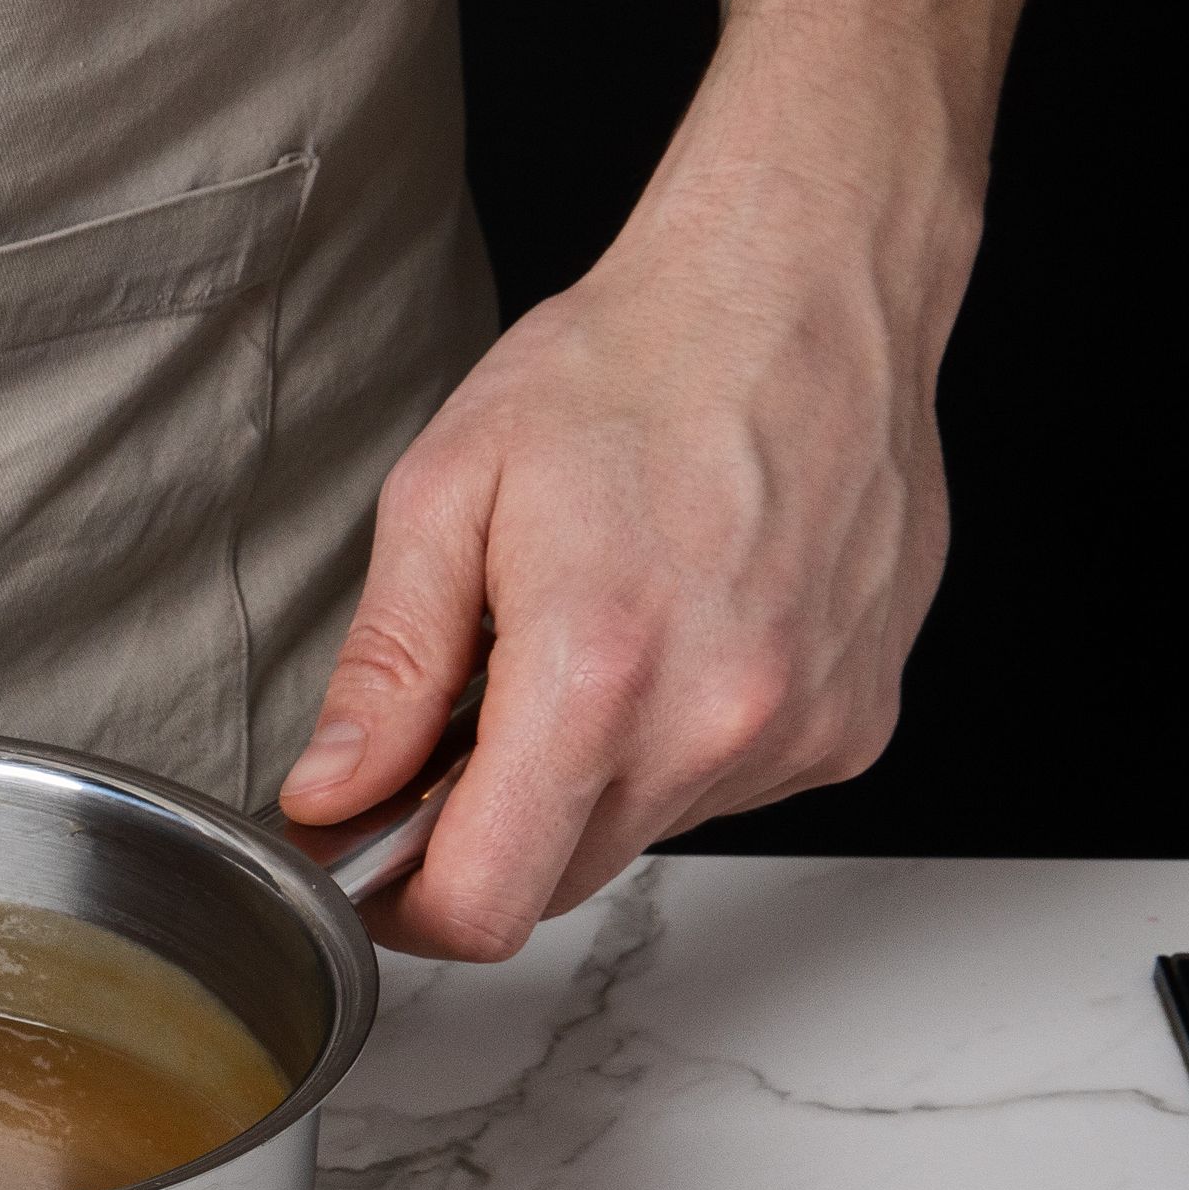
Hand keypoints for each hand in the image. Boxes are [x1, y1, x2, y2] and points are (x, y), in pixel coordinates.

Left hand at [276, 130, 954, 961]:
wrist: (801, 285)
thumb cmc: (631, 364)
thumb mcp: (445, 497)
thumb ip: (385, 671)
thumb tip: (334, 793)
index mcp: (598, 672)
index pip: (484, 903)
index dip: (408, 904)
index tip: (375, 858)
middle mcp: (716, 720)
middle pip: (555, 881)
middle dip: (489, 827)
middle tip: (471, 715)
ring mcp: (800, 729)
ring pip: (637, 834)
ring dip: (588, 778)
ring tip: (593, 637)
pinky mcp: (854, 722)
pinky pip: (724, 789)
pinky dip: (677, 742)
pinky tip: (678, 631)